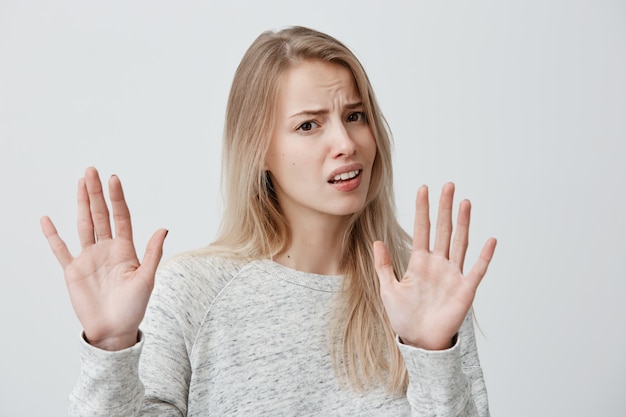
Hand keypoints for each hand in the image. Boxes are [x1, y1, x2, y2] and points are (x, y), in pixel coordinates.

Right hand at [41, 167, 167, 350]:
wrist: (114, 331)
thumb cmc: (134, 307)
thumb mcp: (147, 279)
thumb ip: (153, 253)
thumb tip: (164, 228)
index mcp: (125, 250)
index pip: (121, 217)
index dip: (117, 198)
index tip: (113, 178)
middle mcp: (106, 249)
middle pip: (100, 215)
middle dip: (96, 193)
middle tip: (91, 171)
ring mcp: (89, 258)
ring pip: (84, 225)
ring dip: (81, 205)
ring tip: (80, 183)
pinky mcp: (73, 271)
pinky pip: (60, 250)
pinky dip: (53, 236)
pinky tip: (47, 219)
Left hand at [374, 183, 495, 350]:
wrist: (419, 341)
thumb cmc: (404, 317)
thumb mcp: (388, 289)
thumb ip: (383, 265)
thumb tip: (376, 241)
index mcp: (420, 262)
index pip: (422, 229)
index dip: (422, 209)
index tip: (423, 188)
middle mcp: (438, 264)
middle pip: (442, 230)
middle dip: (445, 208)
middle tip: (448, 185)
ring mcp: (453, 275)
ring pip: (459, 243)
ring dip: (463, 223)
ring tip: (465, 202)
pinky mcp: (465, 290)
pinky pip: (476, 270)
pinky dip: (484, 256)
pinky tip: (490, 240)